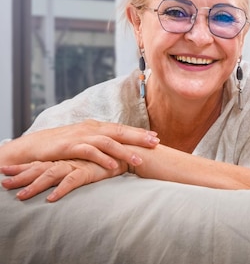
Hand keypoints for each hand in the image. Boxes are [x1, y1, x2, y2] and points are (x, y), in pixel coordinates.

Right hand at [0, 120, 158, 170]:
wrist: (34, 146)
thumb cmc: (61, 145)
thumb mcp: (83, 140)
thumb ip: (100, 142)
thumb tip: (118, 147)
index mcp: (96, 126)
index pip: (122, 128)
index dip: (139, 132)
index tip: (156, 137)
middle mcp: (91, 129)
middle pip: (119, 131)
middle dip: (139, 137)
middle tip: (156, 143)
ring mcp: (81, 136)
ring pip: (108, 142)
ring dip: (125, 151)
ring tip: (140, 160)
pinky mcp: (70, 146)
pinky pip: (90, 152)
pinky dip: (103, 159)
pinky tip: (114, 167)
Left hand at [1, 158, 126, 201]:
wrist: (133, 153)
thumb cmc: (114, 157)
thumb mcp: (92, 158)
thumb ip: (79, 161)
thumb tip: (68, 168)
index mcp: (69, 154)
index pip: (42, 160)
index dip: (24, 166)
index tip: (6, 171)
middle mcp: (71, 156)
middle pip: (41, 166)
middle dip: (20, 175)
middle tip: (3, 183)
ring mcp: (79, 161)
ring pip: (51, 173)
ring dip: (35, 185)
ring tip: (20, 196)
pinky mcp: (89, 169)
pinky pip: (72, 180)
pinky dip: (60, 190)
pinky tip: (51, 199)